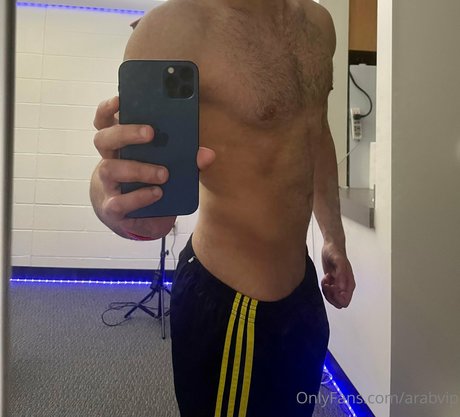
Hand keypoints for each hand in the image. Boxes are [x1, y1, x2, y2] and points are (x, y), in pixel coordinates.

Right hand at [90, 96, 215, 238]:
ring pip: (109, 169)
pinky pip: (120, 202)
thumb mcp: (167, 166)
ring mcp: (107, 185)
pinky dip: (140, 197)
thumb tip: (207, 154)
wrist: (135, 218)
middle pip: (104, 139)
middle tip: (151, 133)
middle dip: (126, 132)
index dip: (108, 108)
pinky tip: (157, 193)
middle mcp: (109, 161)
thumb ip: (185, 158)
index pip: (104, 121)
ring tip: (164, 173)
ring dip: (138, 168)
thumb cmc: (148, 183)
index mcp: (120, 146)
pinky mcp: (112, 208)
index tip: (121, 98)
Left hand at [320, 242, 354, 308]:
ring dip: (326, 291)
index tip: (332, 287)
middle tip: (327, 284)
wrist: (331, 246)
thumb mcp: (338, 260)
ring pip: (333, 299)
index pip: (345, 301)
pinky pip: (328, 292)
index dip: (336, 298)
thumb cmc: (335, 251)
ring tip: (326, 279)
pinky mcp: (332, 283)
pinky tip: (325, 278)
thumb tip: (342, 288)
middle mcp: (345, 286)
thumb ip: (341, 274)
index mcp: (349, 283)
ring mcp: (339, 285)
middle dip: (330, 295)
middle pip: (338, 303)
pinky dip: (324, 287)